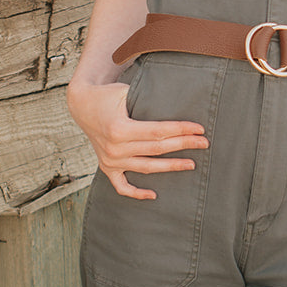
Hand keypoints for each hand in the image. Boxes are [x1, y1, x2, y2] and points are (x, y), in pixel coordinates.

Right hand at [66, 79, 206, 199]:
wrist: (81, 104)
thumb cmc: (107, 95)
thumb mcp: (125, 91)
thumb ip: (147, 99)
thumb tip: (179, 101)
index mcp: (120, 129)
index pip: (158, 132)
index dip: (181, 130)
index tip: (200, 129)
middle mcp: (115, 148)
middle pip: (157, 149)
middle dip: (183, 145)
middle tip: (204, 143)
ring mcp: (110, 160)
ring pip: (147, 167)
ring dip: (170, 167)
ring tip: (191, 164)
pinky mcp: (107, 167)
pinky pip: (122, 186)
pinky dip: (136, 193)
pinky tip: (154, 195)